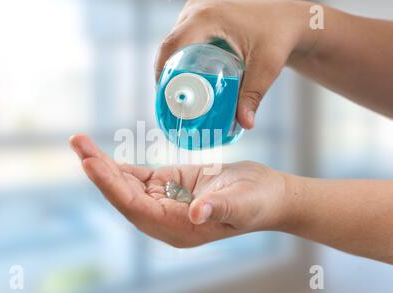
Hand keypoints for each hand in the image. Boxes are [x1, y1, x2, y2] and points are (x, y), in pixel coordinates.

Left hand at [70, 134, 291, 247]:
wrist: (267, 195)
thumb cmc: (259, 201)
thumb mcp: (243, 202)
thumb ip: (219, 207)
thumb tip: (196, 213)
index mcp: (179, 228)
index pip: (137, 208)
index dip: (112, 186)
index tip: (90, 163)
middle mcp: (166, 218)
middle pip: (123, 196)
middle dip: (99, 171)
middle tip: (77, 143)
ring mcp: (166, 203)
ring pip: (127, 186)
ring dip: (104, 166)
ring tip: (81, 142)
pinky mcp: (169, 187)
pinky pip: (139, 179)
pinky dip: (121, 167)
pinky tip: (102, 156)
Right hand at [155, 0, 316, 128]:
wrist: (289, 14)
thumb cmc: (280, 34)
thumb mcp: (266, 66)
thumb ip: (253, 95)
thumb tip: (245, 123)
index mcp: (207, 17)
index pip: (171, 46)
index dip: (161, 72)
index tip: (164, 96)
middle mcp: (198, 8)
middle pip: (170, 43)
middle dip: (166, 70)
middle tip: (172, 98)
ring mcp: (199, 6)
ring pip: (176, 37)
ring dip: (173, 61)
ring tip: (178, 87)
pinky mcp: (203, 9)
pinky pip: (184, 32)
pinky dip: (182, 51)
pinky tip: (186, 69)